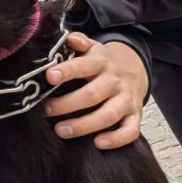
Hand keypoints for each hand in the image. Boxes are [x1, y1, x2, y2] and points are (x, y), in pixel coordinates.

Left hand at [44, 33, 147, 149]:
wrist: (134, 69)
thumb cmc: (101, 62)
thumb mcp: (92, 47)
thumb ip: (79, 41)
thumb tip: (68, 38)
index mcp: (101, 62)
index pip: (83, 66)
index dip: (67, 71)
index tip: (49, 76)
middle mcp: (114, 81)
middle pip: (92, 95)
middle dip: (67, 104)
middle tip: (46, 110)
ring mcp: (126, 100)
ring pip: (108, 115)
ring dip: (84, 125)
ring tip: (61, 130)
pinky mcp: (135, 116)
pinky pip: (130, 131)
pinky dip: (116, 139)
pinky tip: (98, 143)